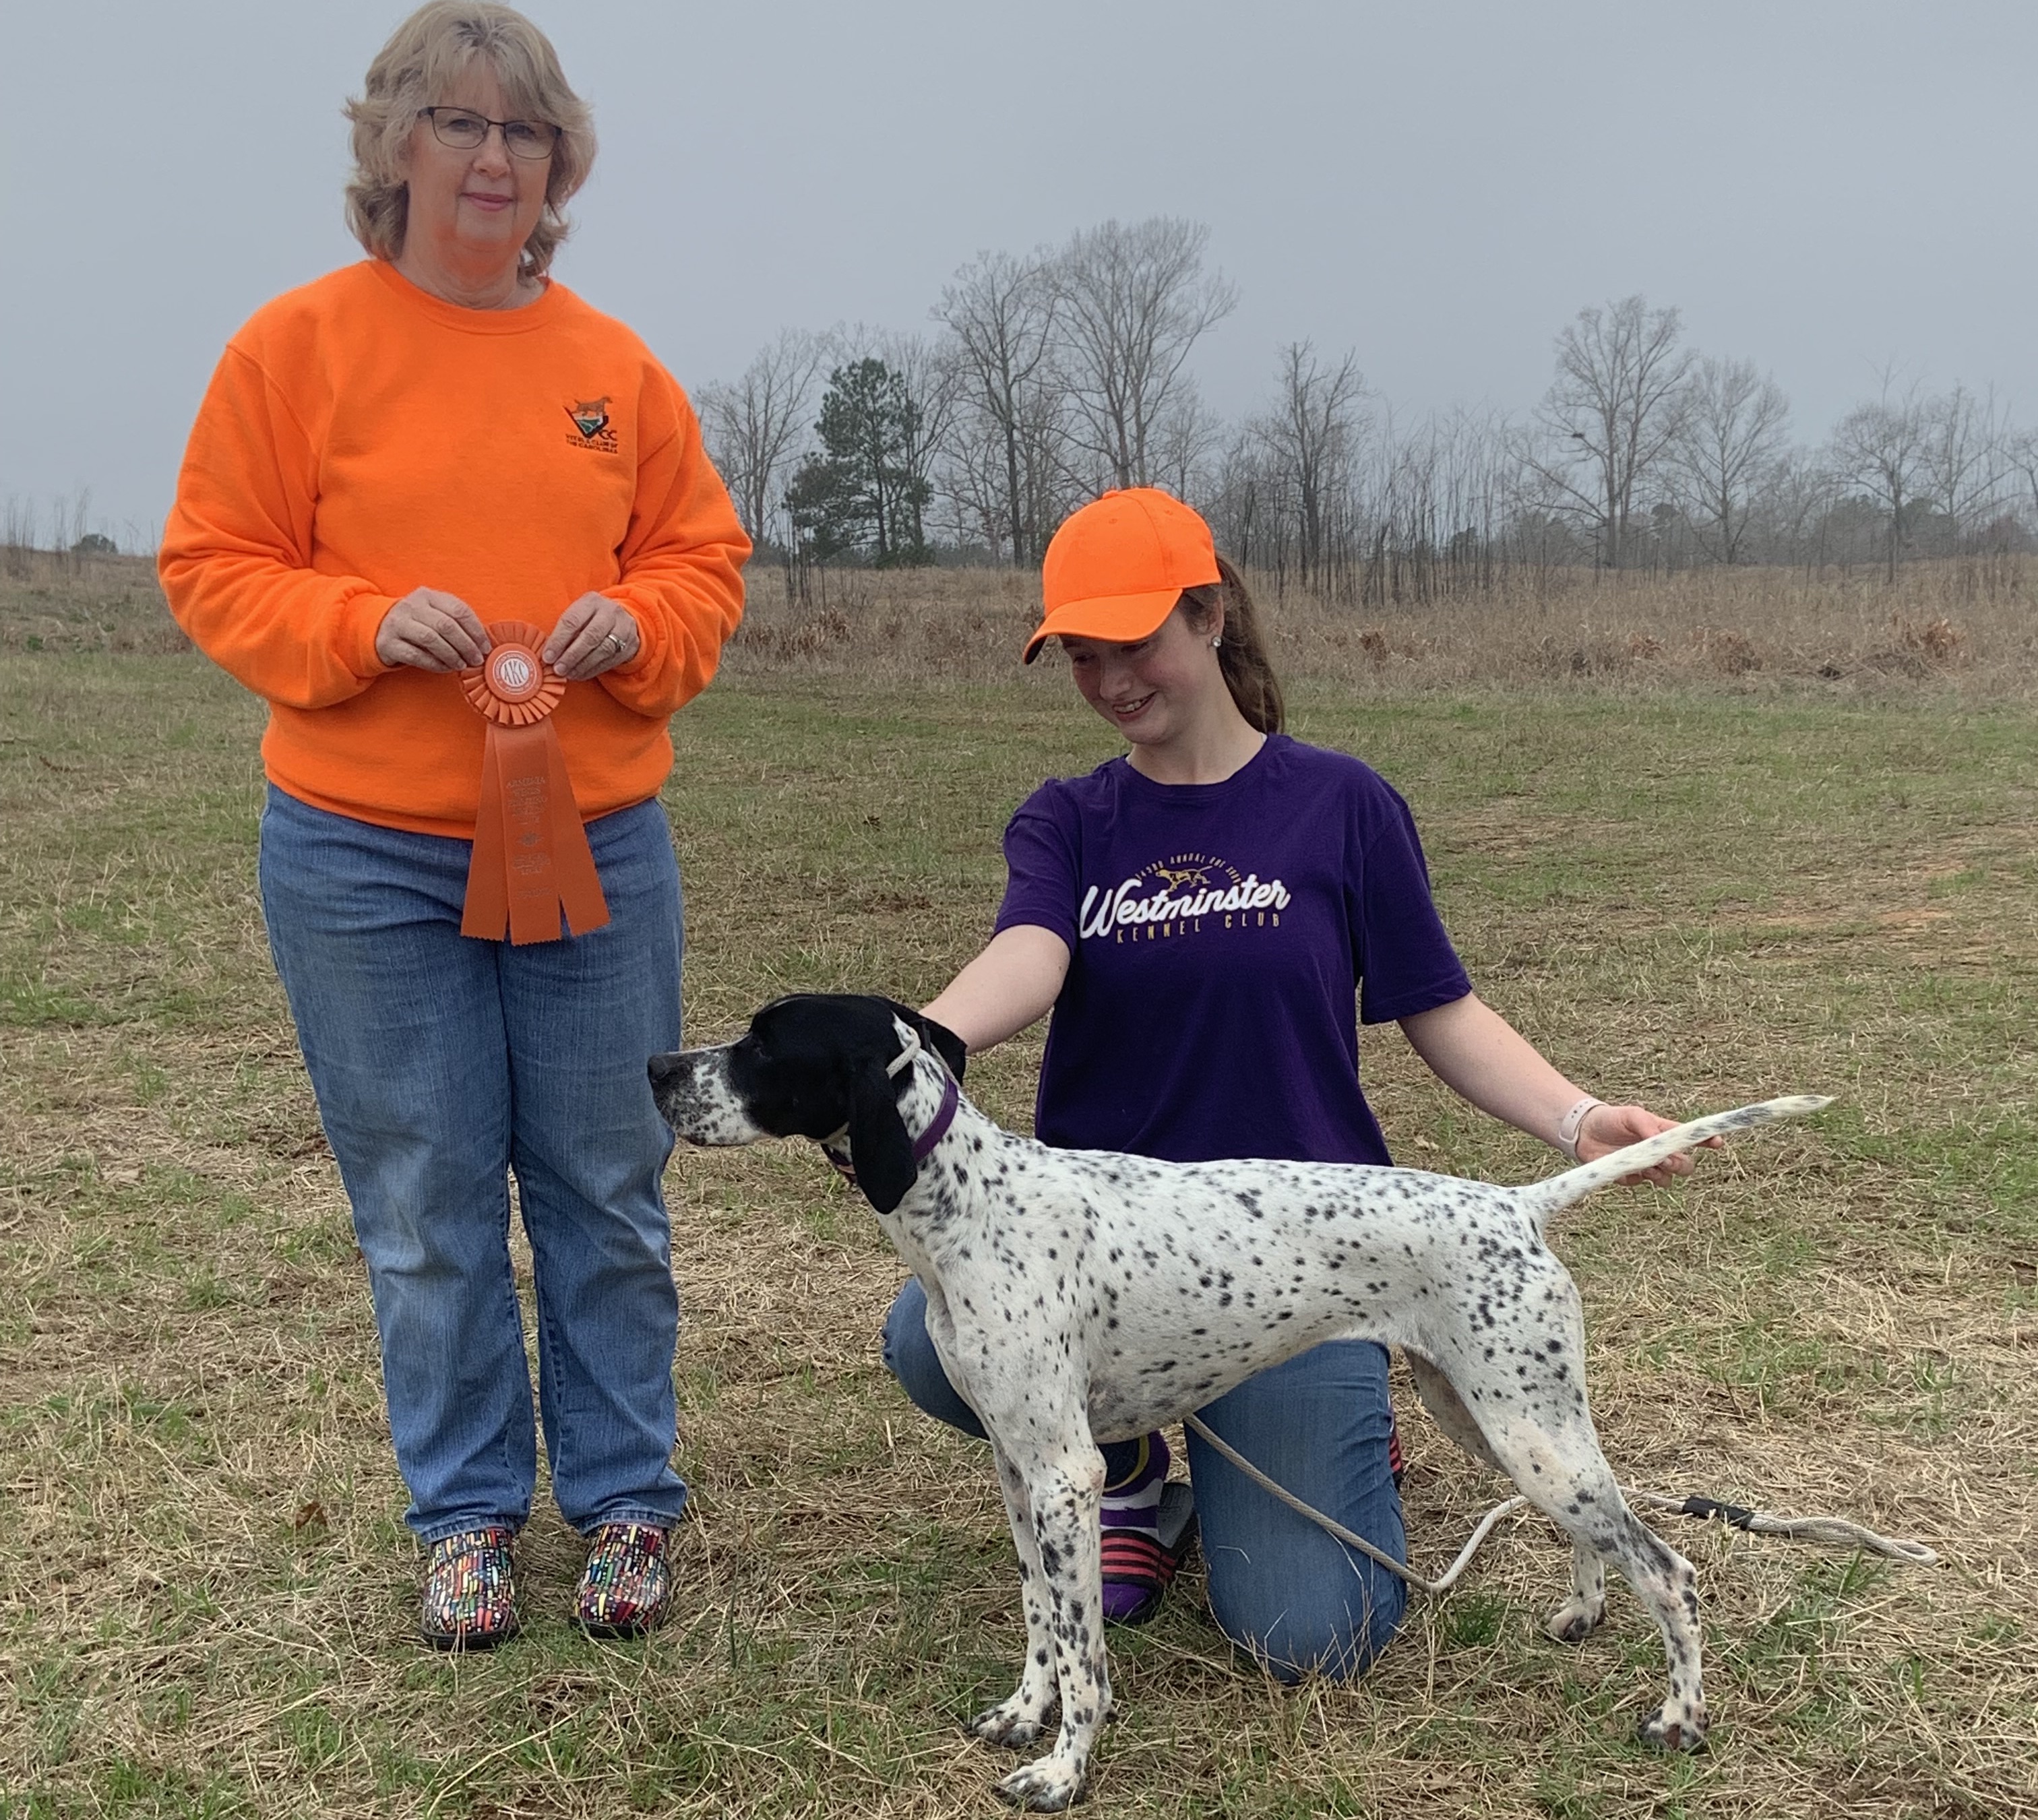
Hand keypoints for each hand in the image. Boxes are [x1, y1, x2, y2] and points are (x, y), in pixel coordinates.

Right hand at [376, 588, 491, 671]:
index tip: (485, 647)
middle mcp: (411, 605)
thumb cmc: (417, 624)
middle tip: (476, 659)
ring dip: (451, 655)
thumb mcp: (434, 614)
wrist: (379, 629)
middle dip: (466, 645)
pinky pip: (416, 655)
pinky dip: (435, 664)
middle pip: (446, 625)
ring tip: (461, 665)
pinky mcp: (388, 643)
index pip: (459, 610)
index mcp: (428, 595)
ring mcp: (397, 623)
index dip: (476, 631)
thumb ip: (455, 622)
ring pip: (431, 639)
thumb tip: (482, 644)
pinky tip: (445, 668)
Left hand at [544, 593, 640, 679]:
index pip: (573, 621)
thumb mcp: (579, 614)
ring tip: (568, 674)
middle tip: (558, 669)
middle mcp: (610, 613)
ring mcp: (623, 629)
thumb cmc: (591, 618)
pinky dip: (592, 670)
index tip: (547, 657)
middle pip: (590, 636)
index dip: (559, 640)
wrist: (623, 619)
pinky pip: (610, 660)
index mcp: (592, 601)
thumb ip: (565, 630)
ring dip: (582, 665)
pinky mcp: (629, 645)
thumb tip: (549, 654)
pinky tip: (579, 675)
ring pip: (602, 650)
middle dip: (572, 655)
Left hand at [1576, 1103, 1722, 1187]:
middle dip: (1680, 1165)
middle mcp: (1661, 1152)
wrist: (1585, 1132)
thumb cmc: (1612, 1119)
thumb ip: (1647, 1125)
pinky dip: (1633, 1177)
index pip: (1692, 1139)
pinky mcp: (1632, 1177)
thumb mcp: (1632, 1115)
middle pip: (1686, 1166)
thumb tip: (1659, 1140)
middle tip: (1666, 1161)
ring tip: (1647, 1166)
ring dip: (1661, 1175)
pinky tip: (1623, 1167)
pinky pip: (1639, 1183)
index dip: (1708, 1141)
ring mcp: (1647, 1167)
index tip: (1717, 1142)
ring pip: (1668, 1180)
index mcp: (1665, 1133)